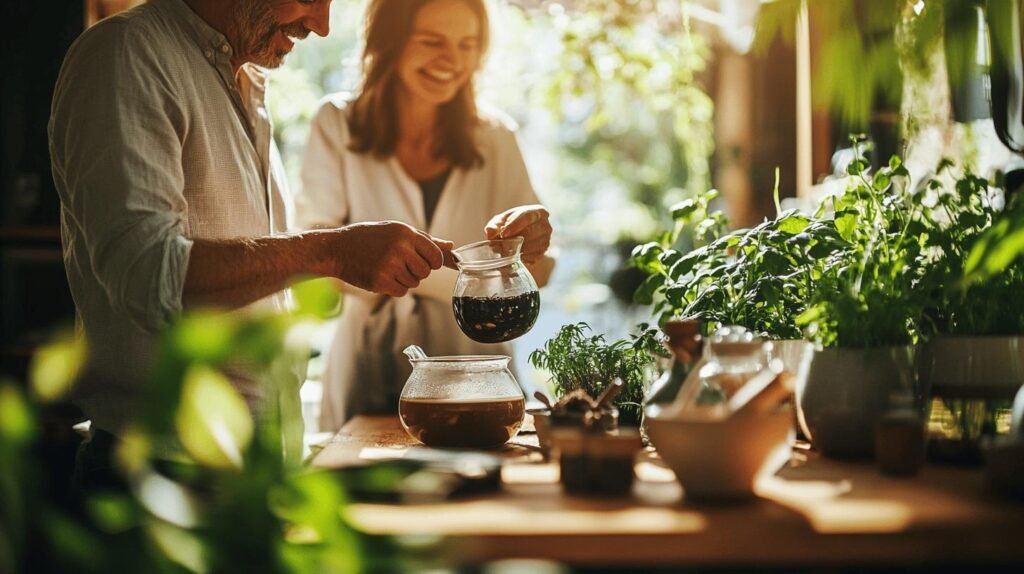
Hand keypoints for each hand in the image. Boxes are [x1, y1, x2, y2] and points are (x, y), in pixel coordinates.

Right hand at [333, 221, 452, 296]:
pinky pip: (402, 291)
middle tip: (401, 264)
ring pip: (415, 283)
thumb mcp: (396, 231)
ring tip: (388, 268)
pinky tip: (382, 277)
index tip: (423, 261)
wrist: (336, 248)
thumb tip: (451, 246)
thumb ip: (425, 240)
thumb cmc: (368, 238)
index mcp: (405, 233)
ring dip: (405, 280)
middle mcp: (400, 248)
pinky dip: (395, 288)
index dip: (433, 262)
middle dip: (418, 271)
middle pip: (426, 271)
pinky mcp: (380, 281)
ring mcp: (390, 265)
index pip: (436, 256)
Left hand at [485, 205, 551, 264]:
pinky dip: (523, 257)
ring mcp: (547, 239)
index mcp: (537, 212)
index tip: (503, 234)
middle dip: (515, 239)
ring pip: (533, 246)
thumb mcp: (501, 220)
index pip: (527, 217)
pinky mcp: (544, 252)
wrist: (521, 233)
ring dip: (518, 249)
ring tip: (507, 250)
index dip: (515, 225)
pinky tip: (517, 255)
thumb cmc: (511, 223)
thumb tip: (490, 233)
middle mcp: (546, 225)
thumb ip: (494, 225)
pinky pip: (534, 257)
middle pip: (531, 232)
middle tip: (501, 245)